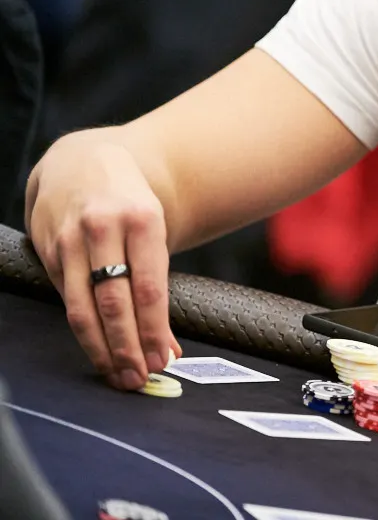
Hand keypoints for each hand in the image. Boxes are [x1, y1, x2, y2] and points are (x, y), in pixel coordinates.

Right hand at [25, 135, 180, 389]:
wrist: (84, 161)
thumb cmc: (130, 203)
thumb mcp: (155, 228)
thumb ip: (158, 281)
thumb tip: (169, 345)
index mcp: (142, 219)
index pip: (149, 287)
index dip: (154, 330)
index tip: (164, 360)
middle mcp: (103, 227)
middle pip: (114, 301)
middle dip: (128, 346)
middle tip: (139, 378)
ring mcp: (70, 238)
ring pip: (82, 306)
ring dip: (101, 348)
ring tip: (118, 375)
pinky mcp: (47, 249)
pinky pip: (65, 297)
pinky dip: (83, 328)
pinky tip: (96, 348)